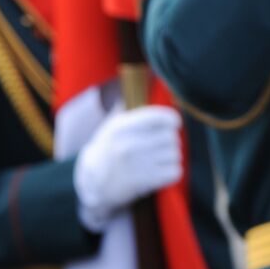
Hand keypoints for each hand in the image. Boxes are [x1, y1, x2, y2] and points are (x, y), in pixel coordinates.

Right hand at [73, 106, 182, 231]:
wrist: (93, 181)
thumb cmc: (107, 149)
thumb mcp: (111, 126)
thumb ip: (130, 110)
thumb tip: (147, 86)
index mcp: (121, 127)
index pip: (160, 117)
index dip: (172, 119)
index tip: (173, 123)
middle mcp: (129, 144)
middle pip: (171, 137)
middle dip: (169, 141)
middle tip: (160, 145)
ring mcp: (138, 164)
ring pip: (175, 154)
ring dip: (171, 157)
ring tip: (158, 158)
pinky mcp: (146, 181)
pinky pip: (175, 171)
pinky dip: (172, 171)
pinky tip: (160, 170)